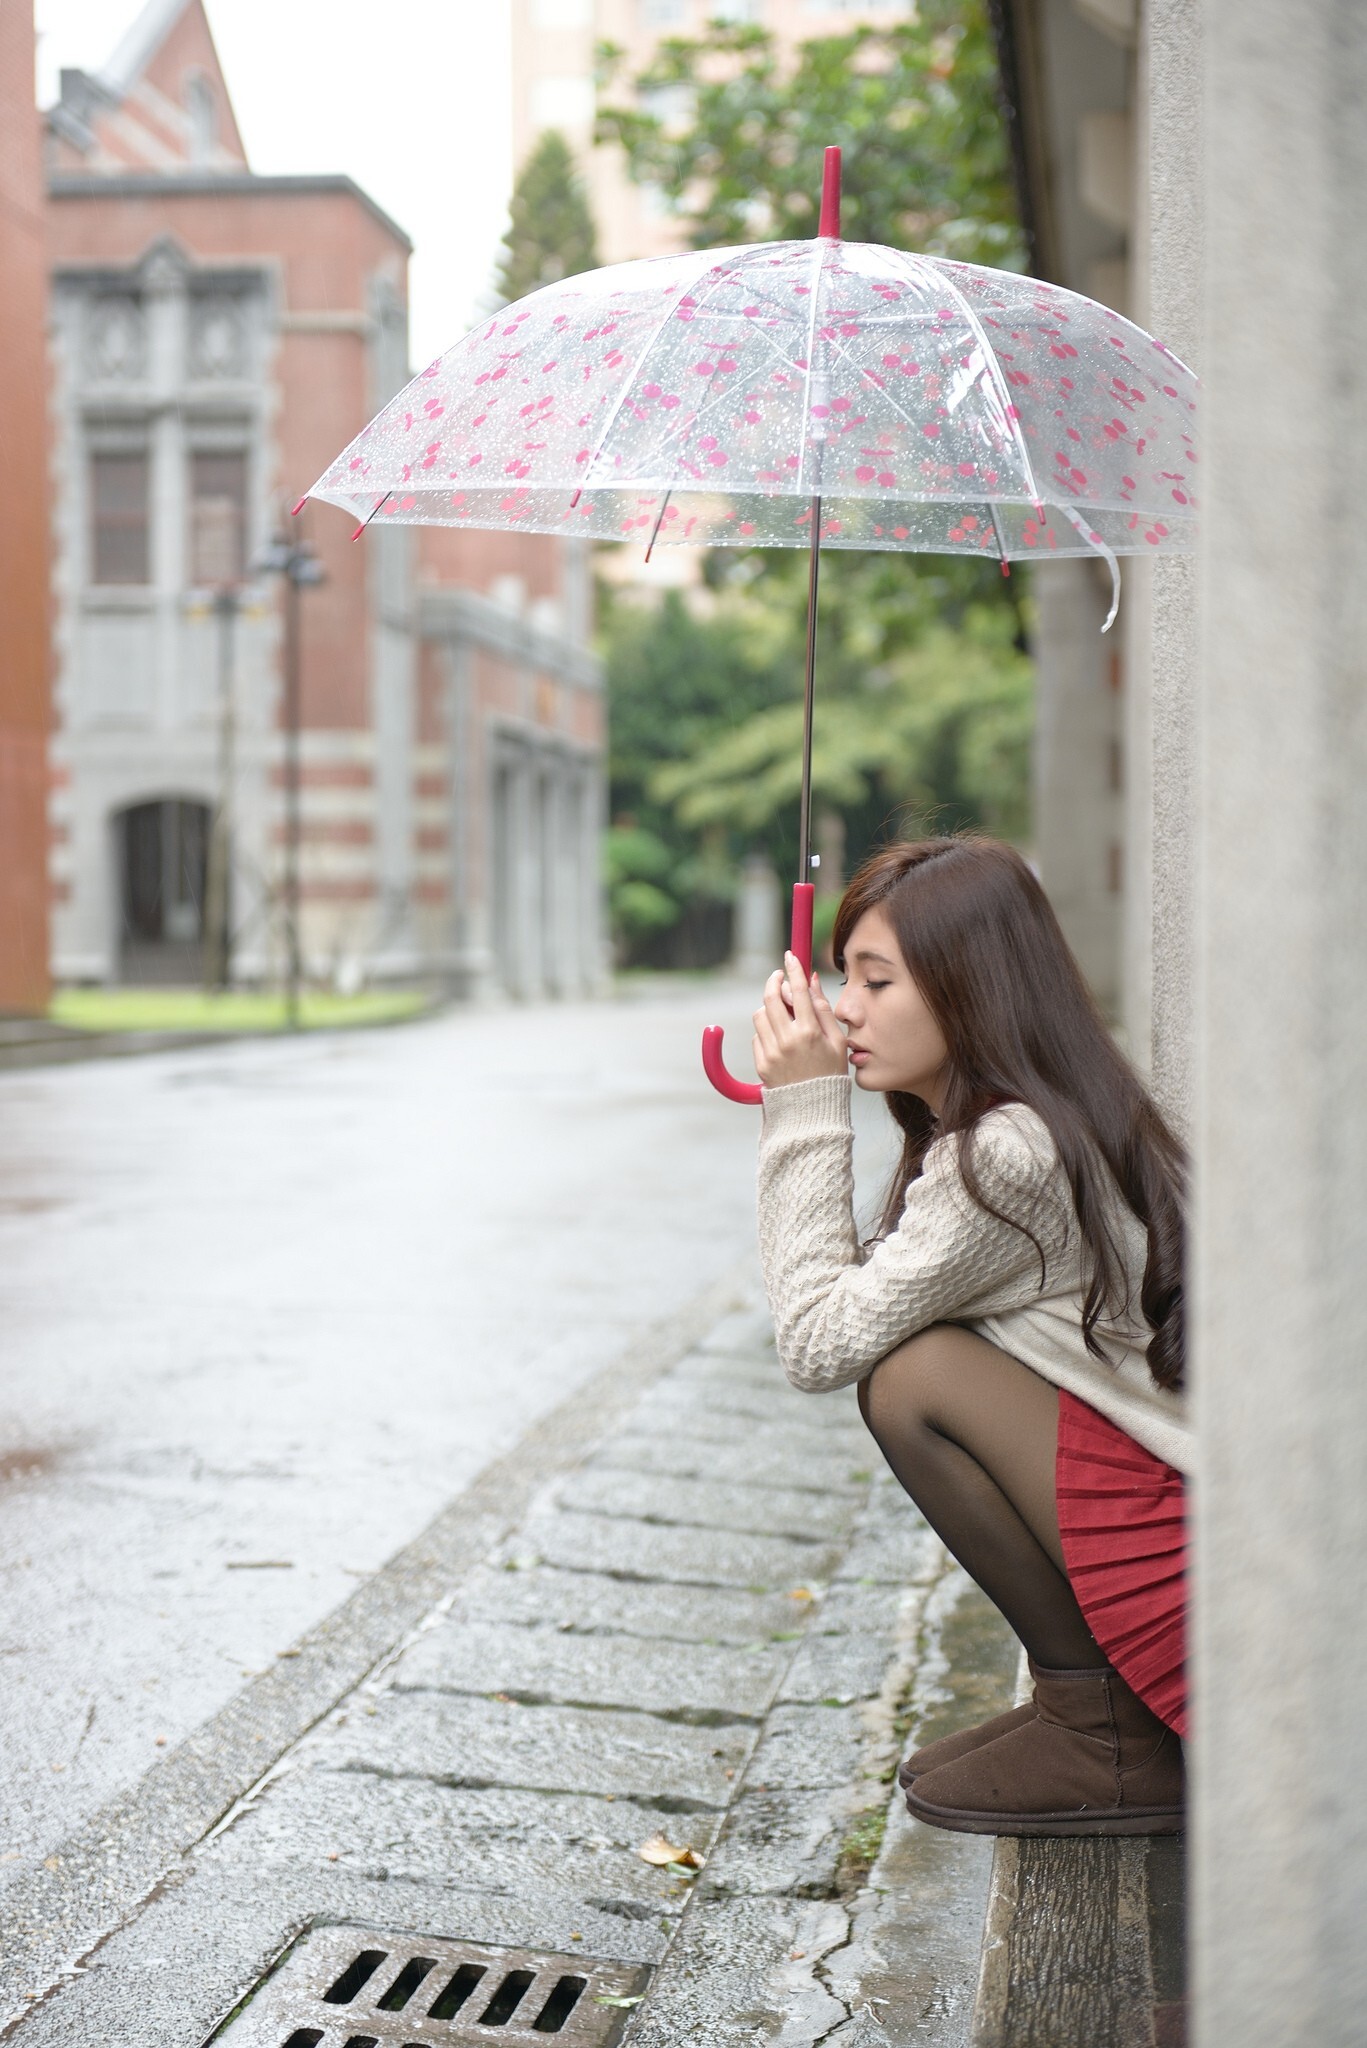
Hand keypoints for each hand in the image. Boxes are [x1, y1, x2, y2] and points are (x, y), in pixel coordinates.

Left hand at [752, 952, 847, 1087]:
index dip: (793, 969)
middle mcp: (788, 1041)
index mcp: (810, 1033)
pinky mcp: (761, 1064)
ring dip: (769, 1008)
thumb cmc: (830, 1074)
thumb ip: (823, 1009)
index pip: (798, 990)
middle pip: (771, 998)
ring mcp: (772, 1053)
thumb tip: (811, 980)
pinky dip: (766, 1032)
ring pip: (760, 1015)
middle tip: (779, 977)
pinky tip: (780, 1041)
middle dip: (773, 982)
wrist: (813, 1112)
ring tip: (784, 1017)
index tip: (789, 956)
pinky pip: (757, 1036)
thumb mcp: (837, 1042)